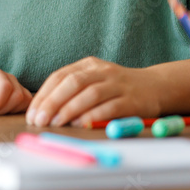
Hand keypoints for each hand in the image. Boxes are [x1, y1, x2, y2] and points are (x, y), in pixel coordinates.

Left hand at [0, 68, 31, 115]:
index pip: (5, 87)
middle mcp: (11, 79)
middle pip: (18, 96)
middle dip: (3, 109)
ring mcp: (19, 86)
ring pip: (24, 101)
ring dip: (9, 111)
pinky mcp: (23, 95)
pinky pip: (27, 105)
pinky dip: (16, 112)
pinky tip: (4, 111)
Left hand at [25, 57, 163, 127]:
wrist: (156, 86)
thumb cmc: (117, 88)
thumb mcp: (94, 81)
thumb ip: (72, 91)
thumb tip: (44, 111)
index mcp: (88, 65)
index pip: (59, 76)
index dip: (43, 95)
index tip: (32, 113)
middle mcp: (101, 71)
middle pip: (72, 83)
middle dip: (52, 102)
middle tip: (39, 120)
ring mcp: (118, 84)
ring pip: (89, 93)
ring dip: (69, 109)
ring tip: (55, 123)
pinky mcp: (132, 100)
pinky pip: (110, 107)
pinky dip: (93, 116)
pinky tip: (80, 124)